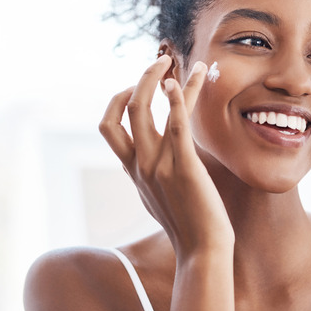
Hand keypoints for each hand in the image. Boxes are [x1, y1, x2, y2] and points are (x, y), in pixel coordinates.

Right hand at [99, 55, 233, 257]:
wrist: (202, 250)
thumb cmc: (187, 224)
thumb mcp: (158, 196)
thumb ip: (150, 176)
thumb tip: (150, 163)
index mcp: (133, 170)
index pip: (108, 127)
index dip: (117, 101)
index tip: (137, 87)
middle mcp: (140, 164)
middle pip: (125, 110)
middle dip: (141, 79)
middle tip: (160, 61)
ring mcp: (159, 165)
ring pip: (146, 110)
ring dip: (160, 78)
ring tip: (175, 60)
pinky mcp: (184, 166)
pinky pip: (177, 124)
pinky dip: (179, 98)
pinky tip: (188, 79)